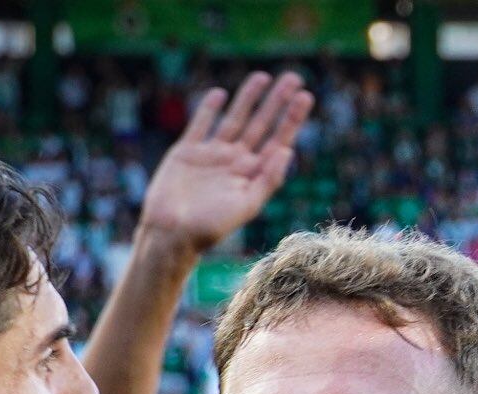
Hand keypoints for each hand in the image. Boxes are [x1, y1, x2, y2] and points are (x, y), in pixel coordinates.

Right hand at [139, 72, 313, 254]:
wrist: (172, 233)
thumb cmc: (211, 227)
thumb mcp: (246, 205)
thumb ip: (268, 180)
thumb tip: (287, 151)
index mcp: (253, 175)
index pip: (277, 141)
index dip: (291, 119)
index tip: (305, 97)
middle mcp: (235, 162)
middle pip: (261, 125)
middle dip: (277, 102)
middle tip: (294, 78)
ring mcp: (212, 155)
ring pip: (234, 119)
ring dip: (248, 98)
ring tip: (263, 77)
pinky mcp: (187, 152)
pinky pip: (201, 125)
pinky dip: (209, 109)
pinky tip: (220, 94)